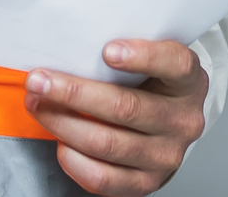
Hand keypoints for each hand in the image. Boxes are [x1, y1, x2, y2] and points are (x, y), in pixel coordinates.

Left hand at [25, 39, 208, 194]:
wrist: (171, 126)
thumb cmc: (152, 85)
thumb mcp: (153, 59)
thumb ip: (126, 49)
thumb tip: (73, 43)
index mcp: (188, 82)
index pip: (175, 64)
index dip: (143, 57)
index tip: (107, 50)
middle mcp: (182, 120)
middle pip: (124, 107)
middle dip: (73, 92)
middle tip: (39, 80)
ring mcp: (166, 155)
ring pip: (106, 142)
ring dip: (63, 123)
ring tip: (39, 106)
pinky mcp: (146, 182)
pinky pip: (103, 177)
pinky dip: (73, 160)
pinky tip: (59, 142)